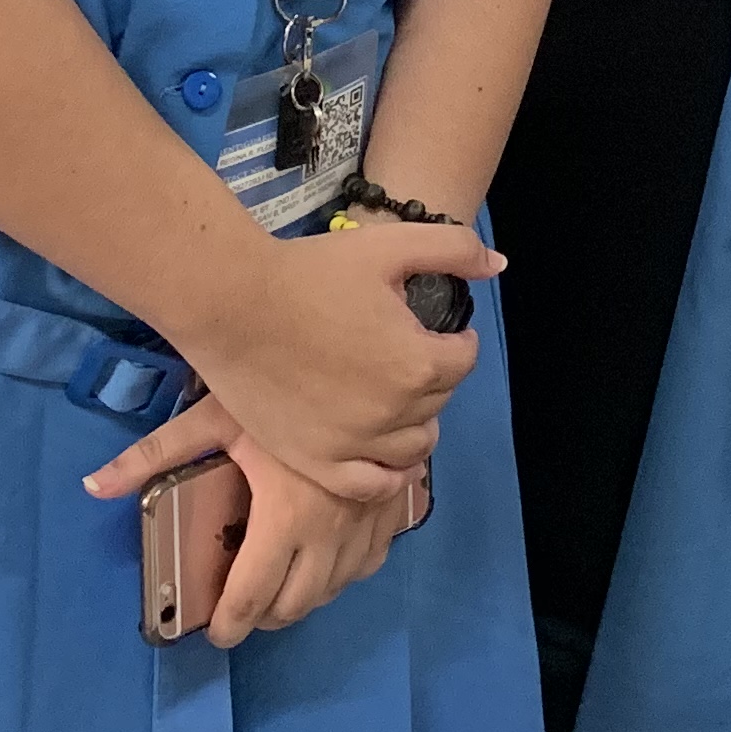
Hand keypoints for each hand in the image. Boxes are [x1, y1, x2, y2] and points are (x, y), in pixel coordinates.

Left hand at [76, 396, 424, 644]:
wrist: (363, 359)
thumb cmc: (282, 386)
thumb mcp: (215, 416)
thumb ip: (155, 455)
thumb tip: (92, 485)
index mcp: (286, 516)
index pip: (253, 595)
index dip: (230, 624)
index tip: (215, 633)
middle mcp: (331, 529)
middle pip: (296, 604)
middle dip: (265, 617)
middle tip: (243, 608)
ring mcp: (368, 520)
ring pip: (335, 588)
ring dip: (304, 597)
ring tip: (279, 585)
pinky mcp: (393, 506)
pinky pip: (370, 562)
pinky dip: (345, 573)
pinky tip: (328, 557)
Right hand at [105, 219, 493, 505]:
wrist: (233, 304)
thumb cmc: (312, 272)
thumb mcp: (392, 245)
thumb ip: (454, 250)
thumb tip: (497, 266)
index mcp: (419, 364)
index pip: (464, 360)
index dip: (456, 341)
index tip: (438, 331)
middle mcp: (393, 413)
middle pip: (437, 402)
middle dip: (433, 378)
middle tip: (407, 356)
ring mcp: (353, 444)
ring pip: (411, 448)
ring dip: (416, 424)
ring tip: (398, 401)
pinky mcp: (315, 462)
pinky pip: (368, 486)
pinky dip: (387, 476)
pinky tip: (388, 460)